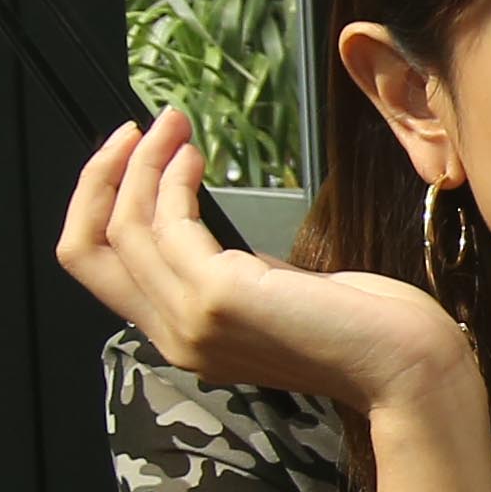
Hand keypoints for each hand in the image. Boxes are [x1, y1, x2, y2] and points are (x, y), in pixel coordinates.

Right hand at [57, 111, 469, 415]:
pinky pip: (168, 224)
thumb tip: (202, 227)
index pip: (98, 269)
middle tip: (138, 128)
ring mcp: (191, 320)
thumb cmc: (362, 327)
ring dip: (143, 163)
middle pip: (84, 248)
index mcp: (184, 336)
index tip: (132, 156)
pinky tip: (196, 156)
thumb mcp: (275, 296)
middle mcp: (174, 336)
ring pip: (122, 228)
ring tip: (173, 126)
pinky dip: (173, 178)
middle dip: (101, 176)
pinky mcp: (217, 298)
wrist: (407, 365)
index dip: (100, 204)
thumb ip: (230, 272)